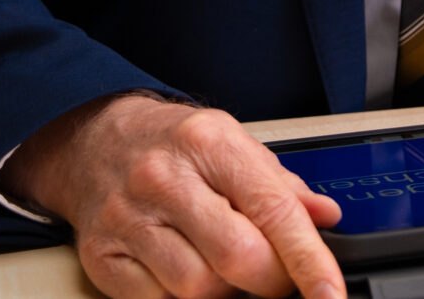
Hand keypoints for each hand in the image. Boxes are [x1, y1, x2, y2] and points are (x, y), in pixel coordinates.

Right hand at [1, 92, 345, 298]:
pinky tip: (185, 272)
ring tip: (224, 267)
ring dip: (223, 291)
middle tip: (274, 276)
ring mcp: (128, 219)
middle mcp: (164, 179)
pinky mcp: (101, 256)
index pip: (273, 211)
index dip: (309, 260)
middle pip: (236, 258)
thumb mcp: (233, 142)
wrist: (93, 140)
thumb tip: (325, 218)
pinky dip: (179, 298)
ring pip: (196, 288)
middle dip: (269, 280)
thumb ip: (280, 185)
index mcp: (209, 144)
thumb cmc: (172, 143)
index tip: (330, 292)